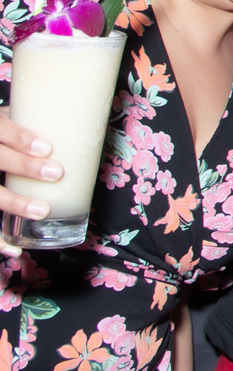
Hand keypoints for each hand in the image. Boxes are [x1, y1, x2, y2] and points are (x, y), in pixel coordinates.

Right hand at [0, 110, 60, 255]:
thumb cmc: (2, 133)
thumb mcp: (13, 120)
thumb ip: (38, 125)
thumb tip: (86, 125)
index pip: (0, 130)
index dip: (20, 138)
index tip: (47, 147)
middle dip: (24, 166)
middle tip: (56, 173)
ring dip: (14, 203)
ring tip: (42, 211)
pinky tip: (14, 250)